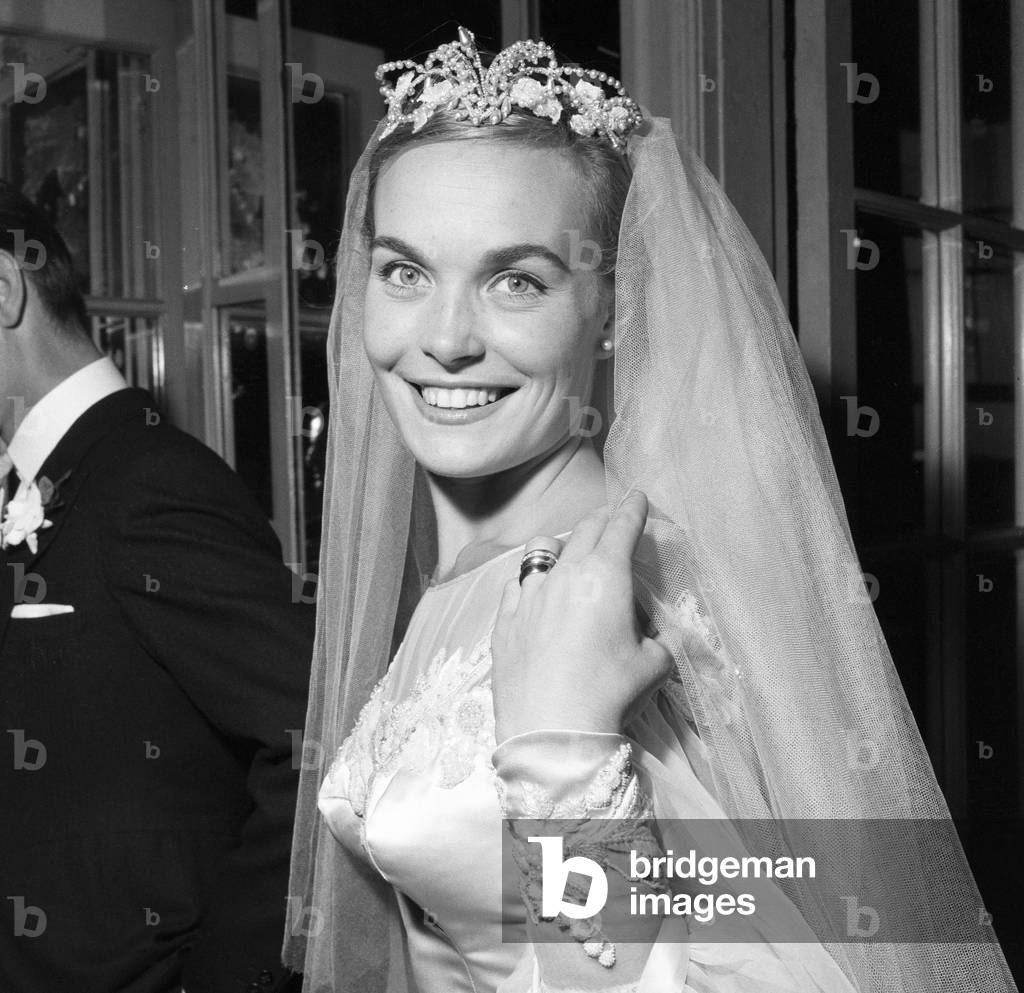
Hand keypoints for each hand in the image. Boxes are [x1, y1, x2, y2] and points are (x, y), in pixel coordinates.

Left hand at [491, 490, 673, 741]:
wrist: (551, 732)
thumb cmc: (609, 694)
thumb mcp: (653, 667)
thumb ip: (661, 643)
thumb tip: (662, 639)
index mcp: (605, 577)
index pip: (621, 529)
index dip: (633, 509)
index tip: (637, 496)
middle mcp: (563, 576)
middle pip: (584, 531)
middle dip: (602, 518)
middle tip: (612, 517)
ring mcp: (528, 596)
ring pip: (541, 550)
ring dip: (560, 544)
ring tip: (567, 553)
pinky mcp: (503, 621)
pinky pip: (514, 585)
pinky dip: (528, 581)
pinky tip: (533, 592)